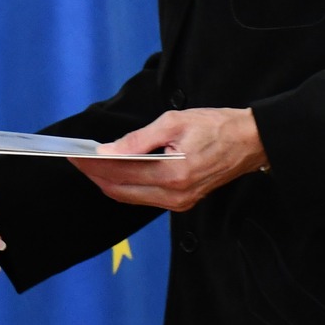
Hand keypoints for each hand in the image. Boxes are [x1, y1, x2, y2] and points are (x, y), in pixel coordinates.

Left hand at [70, 107, 264, 211]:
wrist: (251, 141)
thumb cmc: (215, 126)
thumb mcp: (173, 122)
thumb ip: (138, 139)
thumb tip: (107, 150)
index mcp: (173, 174)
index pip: (120, 172)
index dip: (93, 164)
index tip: (73, 153)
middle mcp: (175, 195)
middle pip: (120, 190)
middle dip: (94, 174)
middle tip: (75, 158)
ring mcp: (180, 202)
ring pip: (130, 196)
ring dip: (107, 181)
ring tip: (89, 163)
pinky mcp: (183, 202)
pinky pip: (144, 197)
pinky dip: (125, 185)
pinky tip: (114, 171)